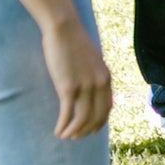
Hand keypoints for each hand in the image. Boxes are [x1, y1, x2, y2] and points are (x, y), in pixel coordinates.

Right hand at [43, 17, 113, 139]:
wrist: (63, 27)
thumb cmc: (74, 41)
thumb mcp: (91, 59)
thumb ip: (94, 74)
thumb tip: (91, 86)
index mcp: (106, 77)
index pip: (107, 108)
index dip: (99, 122)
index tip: (91, 130)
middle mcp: (99, 84)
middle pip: (96, 117)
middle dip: (86, 131)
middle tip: (75, 137)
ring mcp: (85, 86)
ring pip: (82, 120)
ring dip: (73, 132)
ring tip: (64, 136)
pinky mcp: (68, 87)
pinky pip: (68, 115)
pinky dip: (63, 126)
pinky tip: (58, 131)